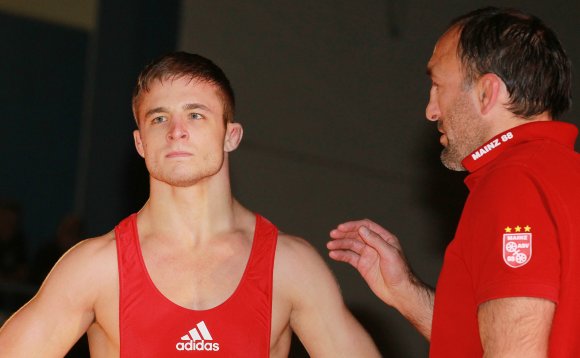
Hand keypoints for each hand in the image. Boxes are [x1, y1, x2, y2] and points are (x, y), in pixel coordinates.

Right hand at [328, 219, 433, 337]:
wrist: (399, 292)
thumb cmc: (400, 273)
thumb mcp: (389, 254)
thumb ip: (375, 240)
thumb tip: (361, 229)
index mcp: (384, 239)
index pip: (366, 227)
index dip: (353, 226)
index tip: (341, 228)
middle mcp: (375, 245)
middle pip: (356, 235)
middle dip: (344, 234)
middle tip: (332, 235)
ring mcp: (368, 255)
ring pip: (351, 246)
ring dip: (340, 245)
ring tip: (329, 246)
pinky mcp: (363, 266)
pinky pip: (350, 258)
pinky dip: (341, 255)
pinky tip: (333, 255)